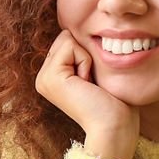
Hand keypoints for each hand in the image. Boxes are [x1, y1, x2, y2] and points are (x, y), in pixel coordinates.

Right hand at [35, 30, 138, 158]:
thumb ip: (85, 54)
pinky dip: (85, 61)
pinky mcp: (49, 77)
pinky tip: (86, 84)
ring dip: (86, 58)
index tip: (94, 82)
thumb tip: (83, 30)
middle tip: (92, 84)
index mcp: (53, 76)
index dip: (88, 53)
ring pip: (67, 38)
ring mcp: (43, 78)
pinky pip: (70, 45)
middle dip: (85, 53)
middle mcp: (43, 77)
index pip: (69, 40)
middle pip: (66, 36)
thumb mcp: (97, 73)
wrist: (114, 128)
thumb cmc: (116, 103)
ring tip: (90, 85)